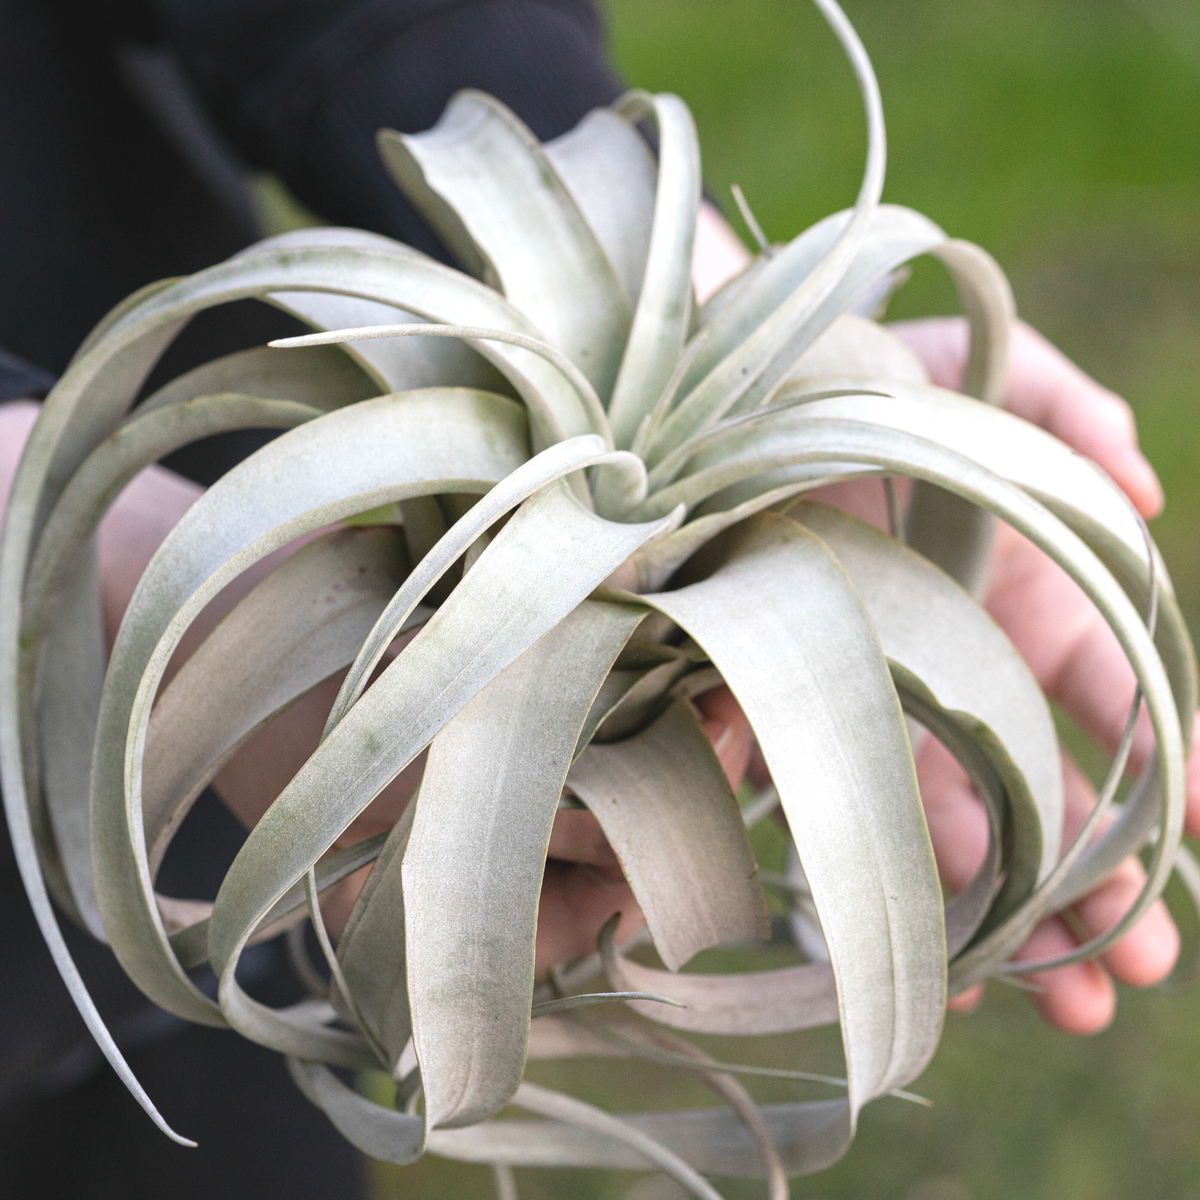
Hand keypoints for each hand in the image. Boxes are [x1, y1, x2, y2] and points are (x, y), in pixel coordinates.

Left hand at [689, 210, 1195, 1030]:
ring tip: (1064, 1001)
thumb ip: (1067, 411)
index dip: (1169, 754)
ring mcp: (886, 686)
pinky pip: (856, 799)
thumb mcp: (977, 366)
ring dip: (1015, 905)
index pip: (1113, 683)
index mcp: (1023, 582)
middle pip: (1048, 777)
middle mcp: (964, 652)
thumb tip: (1144, 492)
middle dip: (1102, 874)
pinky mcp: (805, 701)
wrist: (728, 393)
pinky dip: (898, 872)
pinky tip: (932, 949)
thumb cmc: (854, 371)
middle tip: (1142, 973)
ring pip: (965, 813)